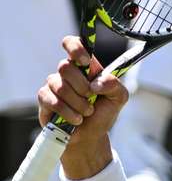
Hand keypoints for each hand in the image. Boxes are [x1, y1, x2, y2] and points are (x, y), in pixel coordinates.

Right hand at [37, 36, 128, 177]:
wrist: (91, 136)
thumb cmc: (103, 113)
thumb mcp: (118, 98)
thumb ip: (114, 85)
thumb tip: (96, 82)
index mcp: (86, 66)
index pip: (73, 43)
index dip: (76, 48)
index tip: (85, 62)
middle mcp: (68, 72)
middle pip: (65, 66)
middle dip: (82, 86)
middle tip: (92, 98)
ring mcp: (54, 85)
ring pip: (59, 85)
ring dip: (78, 103)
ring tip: (87, 112)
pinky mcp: (44, 99)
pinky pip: (52, 101)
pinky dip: (68, 112)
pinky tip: (76, 119)